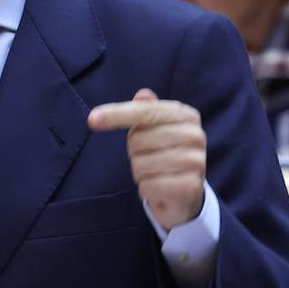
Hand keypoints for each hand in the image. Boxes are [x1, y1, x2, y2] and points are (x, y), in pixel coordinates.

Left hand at [88, 88, 205, 229]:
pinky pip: (147, 186)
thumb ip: (147, 110)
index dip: (117, 114)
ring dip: (140, 173)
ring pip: (140, 165)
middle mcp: (195, 136)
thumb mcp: (156, 128)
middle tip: (149, 158)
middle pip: (138, 139)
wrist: (186, 193)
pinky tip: (159, 188)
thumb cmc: (165, 153)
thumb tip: (142, 95)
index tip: (92, 119)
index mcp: (186, 116)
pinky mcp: (190, 187)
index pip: (145, 111)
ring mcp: (196, 162)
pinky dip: (146, 189)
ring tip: (155, 174)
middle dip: (134, 152)